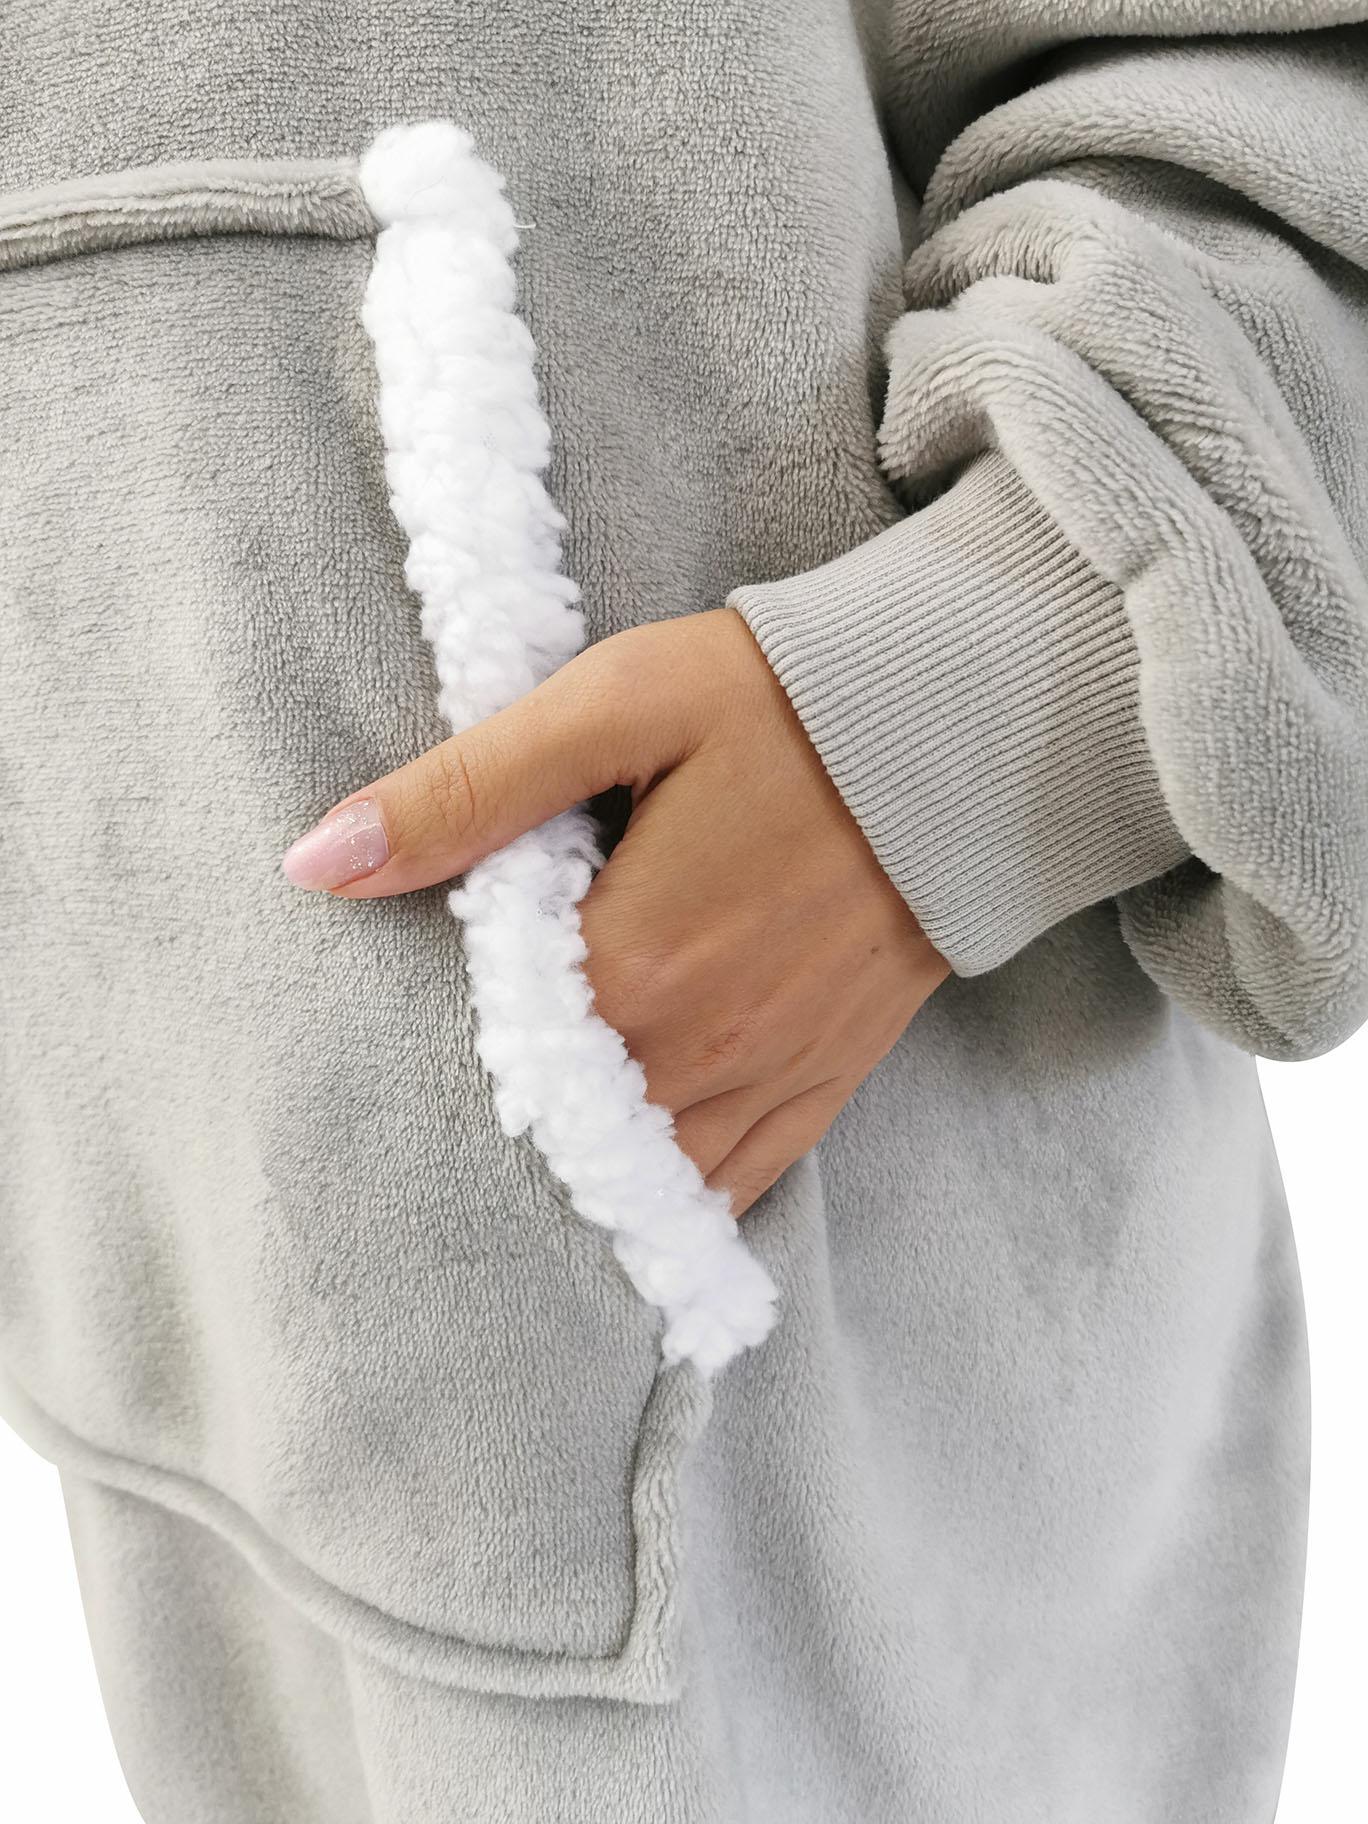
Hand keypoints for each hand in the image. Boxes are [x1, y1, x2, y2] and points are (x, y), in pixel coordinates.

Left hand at [282, 607, 948, 1214]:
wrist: (967, 729)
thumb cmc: (781, 703)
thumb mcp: (613, 707)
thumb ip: (467, 792)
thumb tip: (317, 861)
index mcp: (630, 965)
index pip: (489, 1049)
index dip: (448, 1029)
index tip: (430, 1003)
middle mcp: (698, 1051)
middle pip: (557, 1127)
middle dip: (507, 1107)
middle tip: (470, 1078)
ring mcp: (767, 1078)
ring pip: (640, 1175)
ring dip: (581, 1166)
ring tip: (538, 1137)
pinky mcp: (823, 1082)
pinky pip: (733, 1183)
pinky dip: (674, 1195)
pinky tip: (634, 1185)